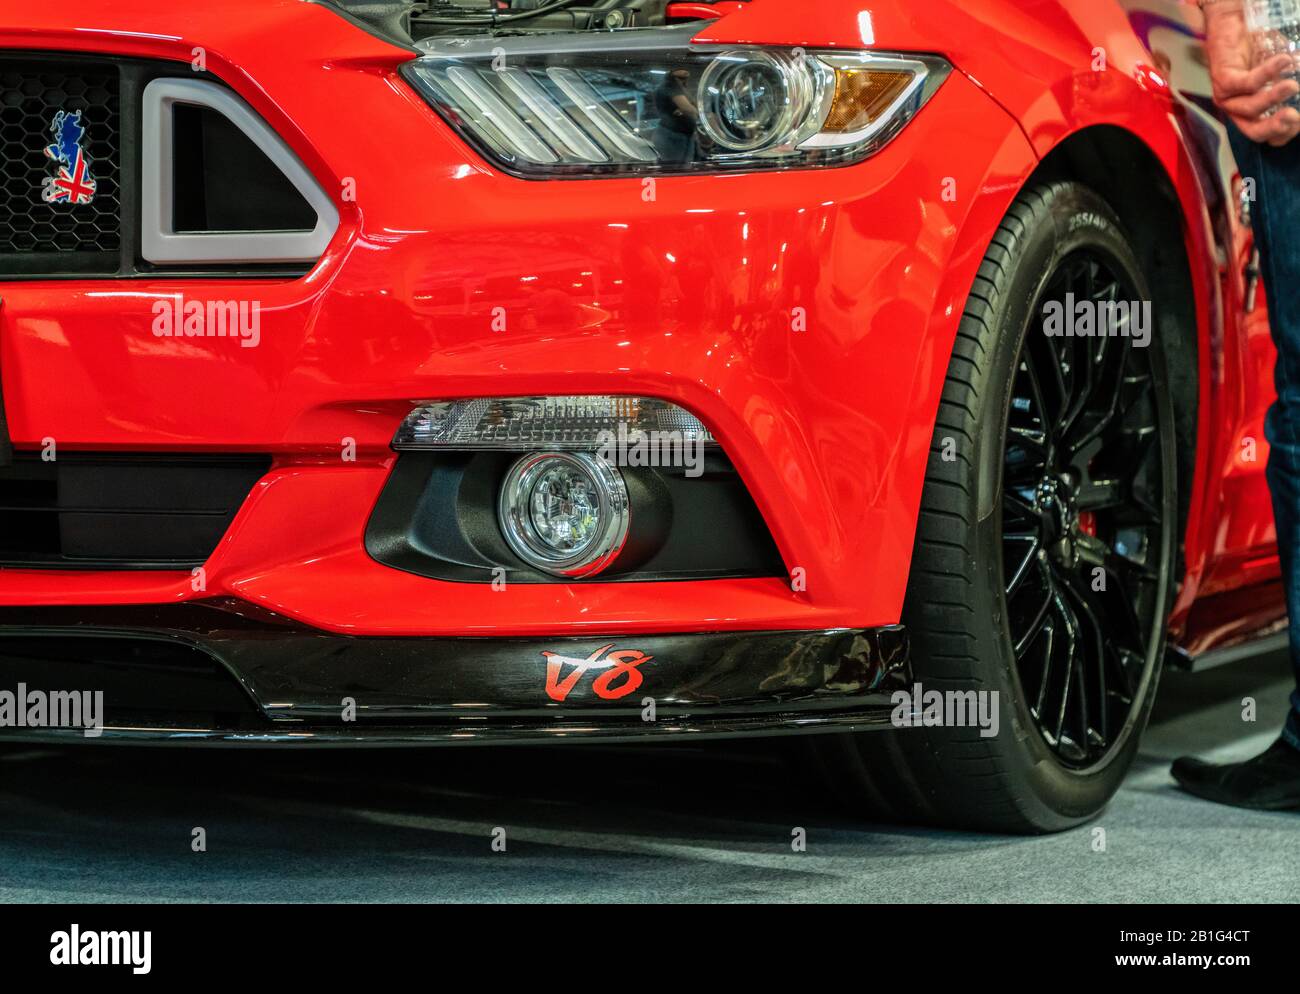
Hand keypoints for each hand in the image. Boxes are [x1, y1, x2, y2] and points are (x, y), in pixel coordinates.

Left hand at [1205, 2, 1299, 145]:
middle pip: (1254, 131)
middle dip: (1275, 127)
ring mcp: (1227, 97)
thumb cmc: (1259, 52)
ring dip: (1273, 98)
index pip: (1266, 135)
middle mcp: (1237, 110)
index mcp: (1251, 114)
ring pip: (1250, 108)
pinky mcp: (1222, 80)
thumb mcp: (1281, 73)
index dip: (1284, 134)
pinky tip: (1284, 62)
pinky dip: (1266, 74)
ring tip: (1293, 86)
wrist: (1234, 28)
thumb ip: (1293, 84)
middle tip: (1294, 116)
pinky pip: (1246, 83)